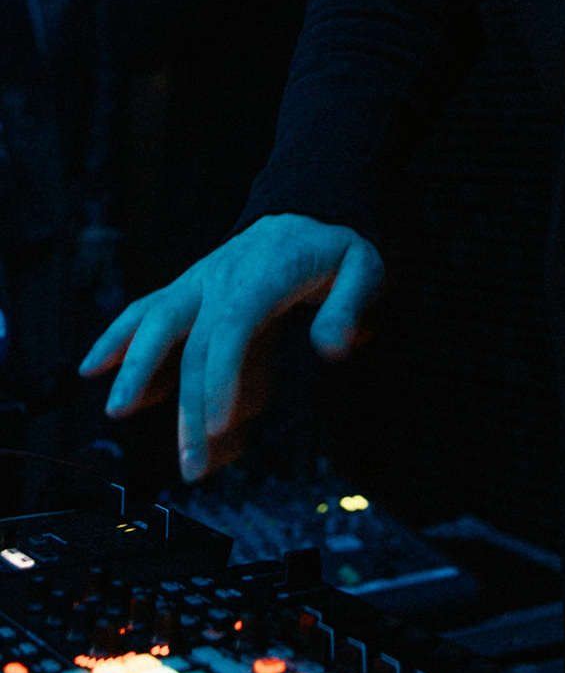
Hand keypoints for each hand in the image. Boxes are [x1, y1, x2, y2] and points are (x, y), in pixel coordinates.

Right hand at [78, 214, 384, 481]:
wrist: (303, 207)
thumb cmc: (332, 245)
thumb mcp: (363, 267)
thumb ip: (349, 306)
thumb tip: (334, 348)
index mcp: (264, 275)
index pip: (233, 330)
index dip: (221, 379)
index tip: (218, 427)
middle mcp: (222, 278)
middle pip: (192, 343)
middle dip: (188, 408)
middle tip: (192, 465)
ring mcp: (199, 283)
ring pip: (156, 322)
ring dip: (135, 368)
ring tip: (119, 411)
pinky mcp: (187, 291)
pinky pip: (146, 311)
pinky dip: (117, 338)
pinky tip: (93, 368)